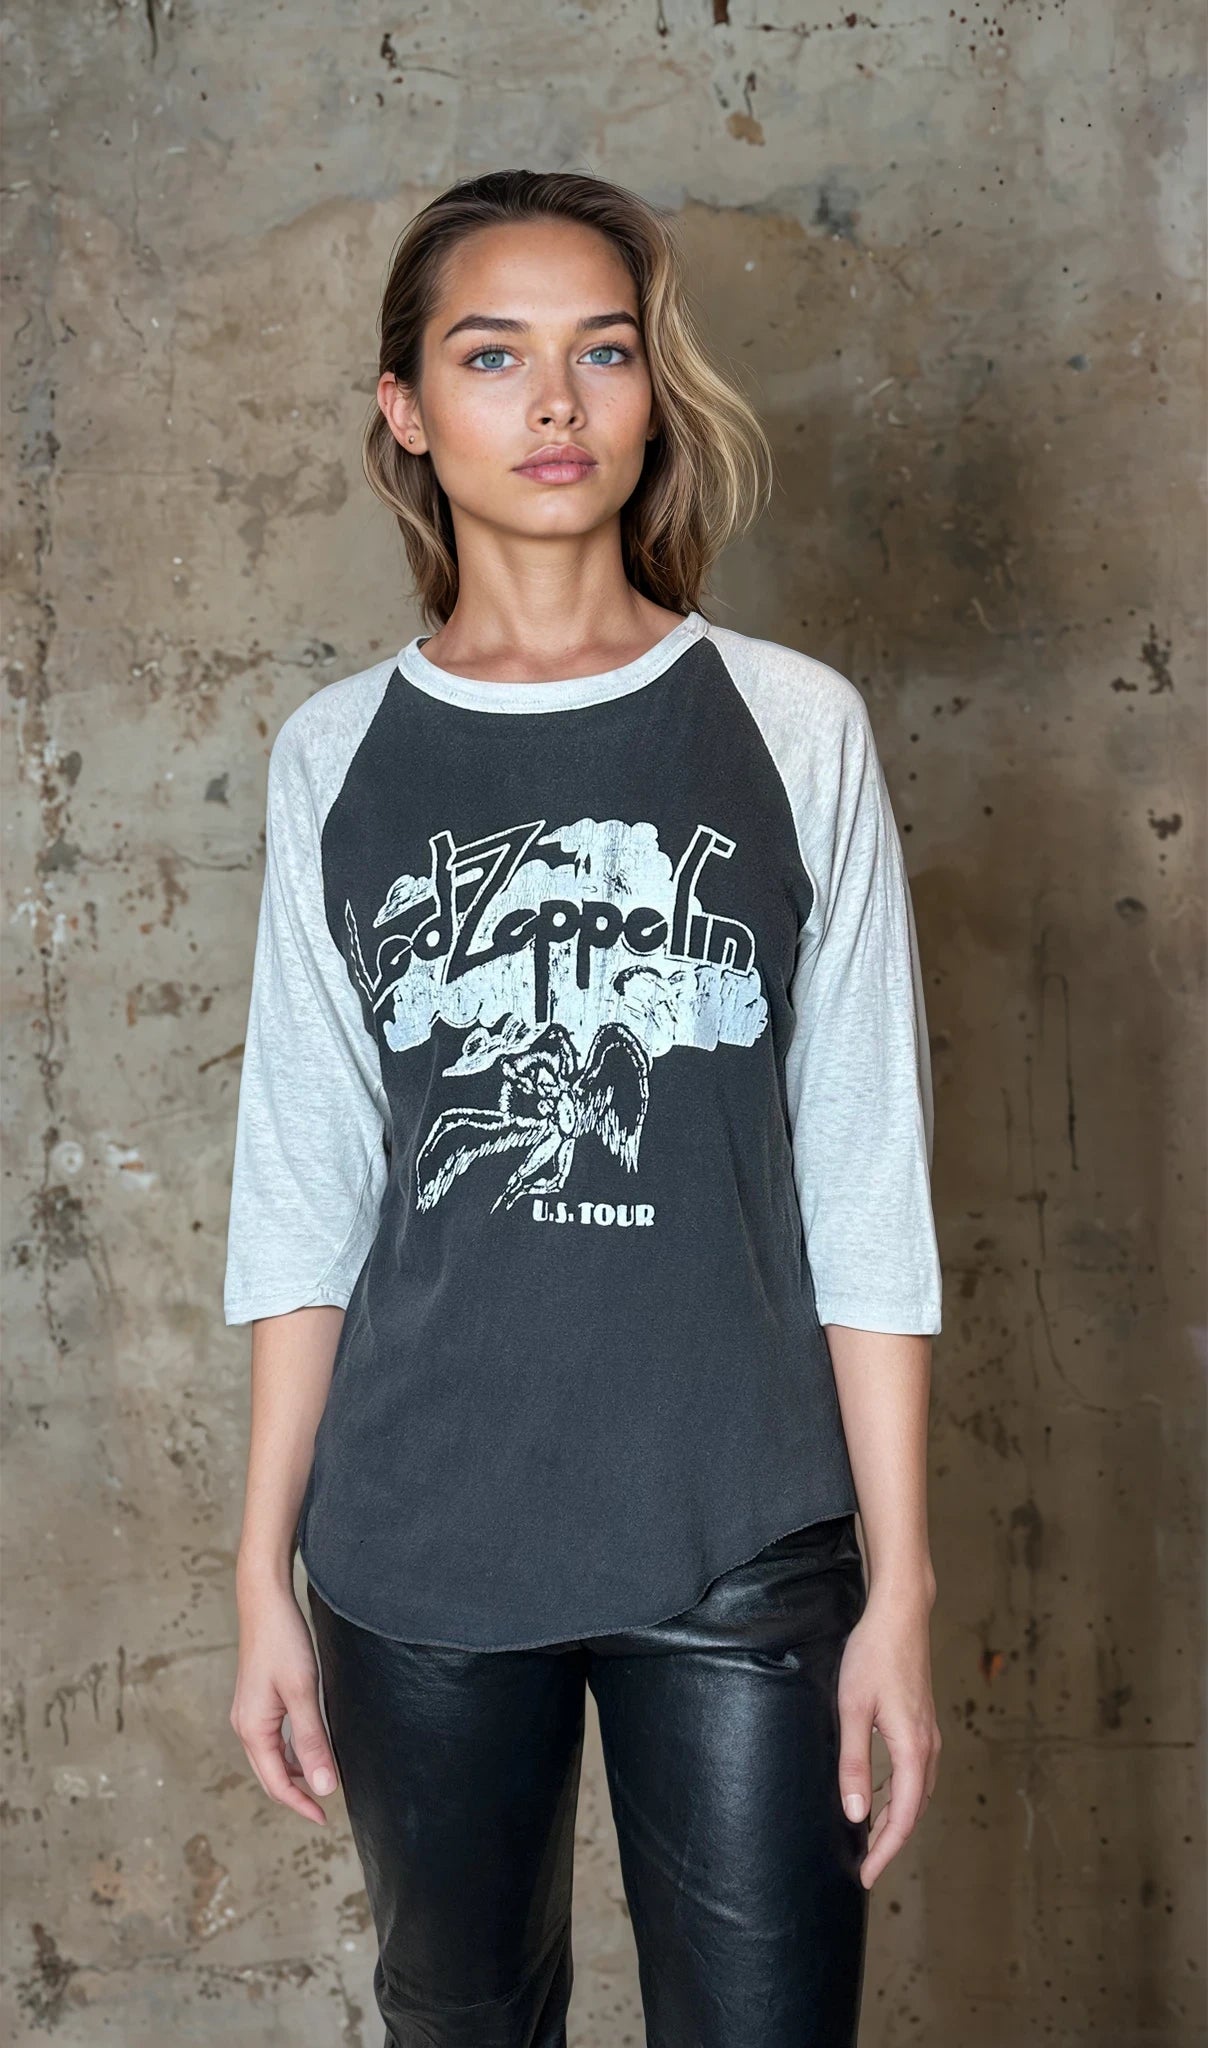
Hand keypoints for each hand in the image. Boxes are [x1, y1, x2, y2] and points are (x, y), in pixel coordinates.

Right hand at [229, 1574, 338, 1824]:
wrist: (265, 1602)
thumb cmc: (283, 1642)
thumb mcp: (302, 1692)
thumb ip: (312, 1740)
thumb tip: (322, 1787)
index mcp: (253, 1730)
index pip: (277, 1784)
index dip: (300, 1805)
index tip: (323, 1819)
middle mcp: (245, 1725)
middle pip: (271, 1775)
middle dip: (296, 1794)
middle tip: (324, 1807)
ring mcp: (249, 1713)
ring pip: (272, 1757)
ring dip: (295, 1772)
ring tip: (322, 1779)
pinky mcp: (257, 1700)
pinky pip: (273, 1738)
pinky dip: (291, 1750)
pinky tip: (311, 1745)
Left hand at [835, 1582, 940, 1887]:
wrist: (900, 1614)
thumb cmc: (873, 1655)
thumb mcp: (852, 1708)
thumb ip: (854, 1762)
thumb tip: (855, 1813)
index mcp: (913, 1750)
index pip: (902, 1816)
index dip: (885, 1851)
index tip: (867, 1876)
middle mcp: (928, 1747)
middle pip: (914, 1809)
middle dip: (890, 1841)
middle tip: (865, 1865)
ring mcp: (929, 1733)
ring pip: (916, 1792)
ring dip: (895, 1817)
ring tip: (868, 1836)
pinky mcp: (922, 1722)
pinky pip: (916, 1772)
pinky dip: (899, 1793)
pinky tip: (877, 1792)